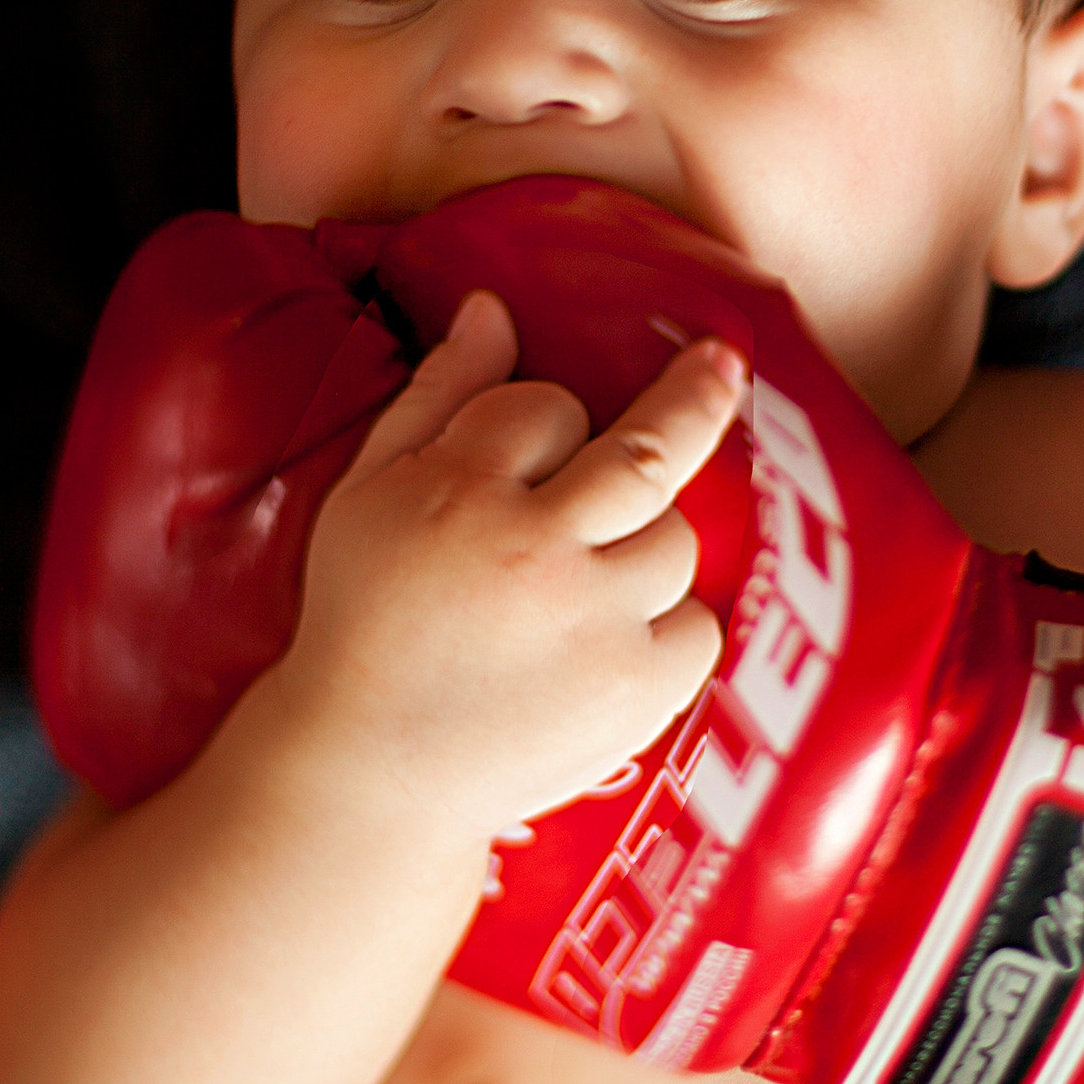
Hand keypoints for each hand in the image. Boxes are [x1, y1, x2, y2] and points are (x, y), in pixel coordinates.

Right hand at [279, 289, 742, 842]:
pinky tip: (611, 644)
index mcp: (460, 492)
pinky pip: (697, 625)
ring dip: (641, 546)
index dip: (542, 423)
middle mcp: (535, 549)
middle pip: (650, 453)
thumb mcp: (369, 494)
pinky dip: (668, 626)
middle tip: (719, 363)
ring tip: (580, 587)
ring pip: (673, 539)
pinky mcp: (636, 692)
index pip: (545, 407)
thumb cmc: (364, 622)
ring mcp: (595, 623)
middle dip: (695, 396)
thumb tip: (493, 306)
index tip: (528, 452)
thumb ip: (438, 396)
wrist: (374, 776)